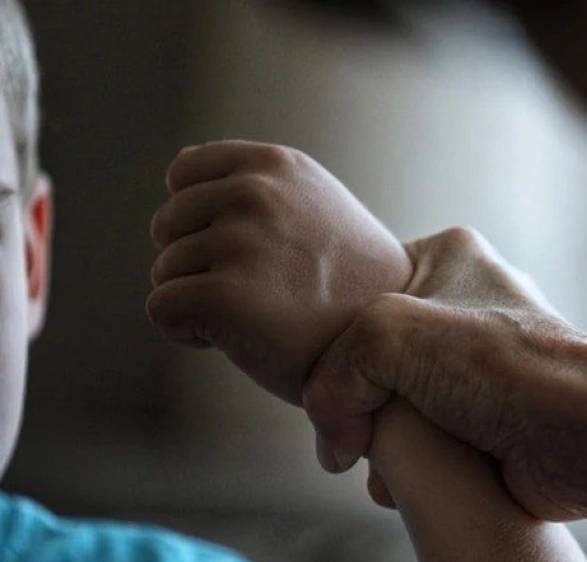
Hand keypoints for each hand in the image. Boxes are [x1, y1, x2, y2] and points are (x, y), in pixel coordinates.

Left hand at [147, 140, 411, 403]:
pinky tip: (240, 338)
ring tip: (260, 314)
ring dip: (199, 300)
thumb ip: (253, 183)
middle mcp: (255, 192)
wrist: (390, 341)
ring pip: (164, 271)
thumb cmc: (348, 283)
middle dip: (199, 263)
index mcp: (275, 164)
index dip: (202, 220)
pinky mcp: (223, 296)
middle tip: (262, 291)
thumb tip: (177, 167)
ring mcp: (239, 242)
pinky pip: (163, 309)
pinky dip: (189, 332)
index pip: (182, 177)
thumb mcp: (312, 206)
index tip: (249, 252)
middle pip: (168, 226)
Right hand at [303, 226, 586, 519]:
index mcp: (449, 257)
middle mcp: (466, 305)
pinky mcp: (486, 418)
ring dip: (379, 441)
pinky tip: (405, 483)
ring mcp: (478, 365)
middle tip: (354, 431)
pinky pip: (421, 441)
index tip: (328, 384)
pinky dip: (407, 467)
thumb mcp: (388, 337)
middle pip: (373, 356)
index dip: (333, 343)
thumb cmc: (504, 369)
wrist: (584, 439)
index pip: (360, 293)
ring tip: (382, 461)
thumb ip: (333, 371)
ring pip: (392, 404)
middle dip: (356, 402)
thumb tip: (334, 437)